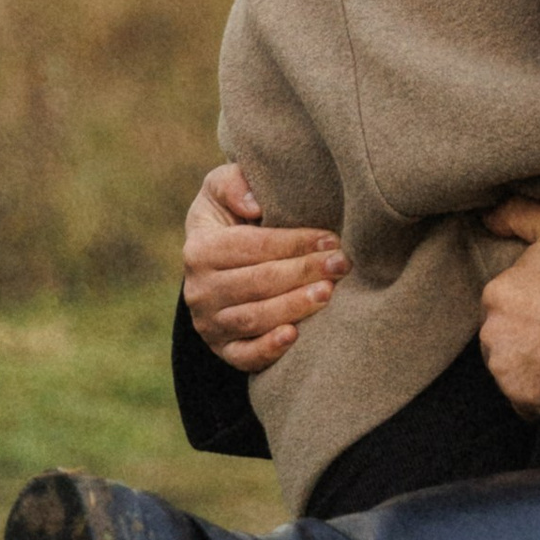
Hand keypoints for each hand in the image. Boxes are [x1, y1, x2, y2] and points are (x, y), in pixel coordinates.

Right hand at [182, 163, 346, 374]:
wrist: (218, 261)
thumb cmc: (231, 216)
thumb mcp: (221, 188)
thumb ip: (232, 183)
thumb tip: (253, 205)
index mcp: (199, 249)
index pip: (252, 247)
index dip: (294, 243)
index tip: (331, 239)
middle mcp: (199, 290)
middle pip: (257, 283)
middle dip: (304, 273)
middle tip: (341, 265)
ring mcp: (209, 323)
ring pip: (253, 319)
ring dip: (294, 306)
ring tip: (328, 293)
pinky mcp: (223, 350)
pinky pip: (244, 357)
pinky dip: (268, 349)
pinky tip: (294, 336)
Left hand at [479, 197, 539, 415]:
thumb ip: (517, 215)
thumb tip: (485, 216)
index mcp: (496, 293)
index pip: (503, 303)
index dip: (532, 302)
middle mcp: (492, 334)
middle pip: (503, 337)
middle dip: (526, 334)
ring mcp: (507, 371)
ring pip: (511, 368)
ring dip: (532, 364)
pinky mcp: (526, 400)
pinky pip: (525, 402)